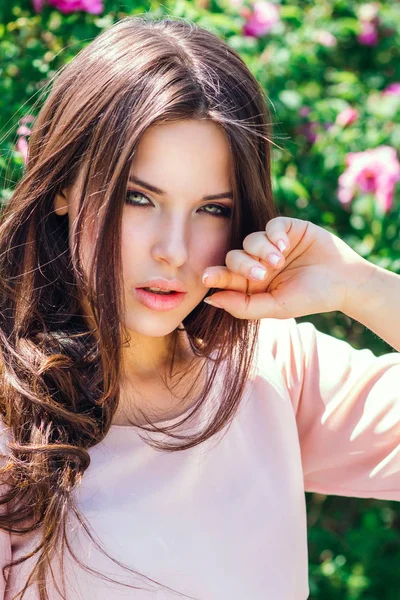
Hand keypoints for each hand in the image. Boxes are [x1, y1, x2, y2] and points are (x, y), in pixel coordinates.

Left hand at [202, 216, 368, 319]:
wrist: (345, 282)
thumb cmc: (310, 298)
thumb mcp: (276, 307)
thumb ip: (243, 305)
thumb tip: (211, 299)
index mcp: (252, 284)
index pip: (227, 277)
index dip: (216, 275)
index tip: (206, 277)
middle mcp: (258, 263)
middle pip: (234, 257)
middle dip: (243, 265)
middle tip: (261, 274)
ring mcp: (272, 245)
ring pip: (250, 240)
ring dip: (262, 250)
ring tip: (279, 261)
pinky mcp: (287, 228)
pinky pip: (270, 225)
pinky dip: (274, 234)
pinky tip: (285, 246)